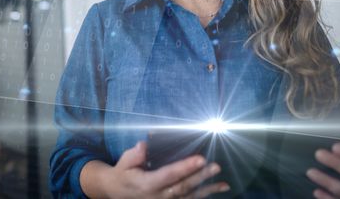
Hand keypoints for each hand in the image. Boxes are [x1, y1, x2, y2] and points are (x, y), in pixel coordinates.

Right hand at [93, 141, 229, 197]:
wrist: (117, 192)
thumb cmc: (123, 173)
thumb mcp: (124, 162)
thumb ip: (135, 154)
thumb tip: (145, 145)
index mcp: (146, 184)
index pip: (169, 175)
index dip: (185, 167)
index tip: (200, 158)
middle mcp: (158, 197)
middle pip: (183, 187)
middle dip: (200, 176)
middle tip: (214, 166)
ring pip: (189, 197)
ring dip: (207, 189)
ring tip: (222, 183)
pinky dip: (204, 195)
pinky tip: (218, 189)